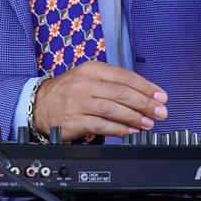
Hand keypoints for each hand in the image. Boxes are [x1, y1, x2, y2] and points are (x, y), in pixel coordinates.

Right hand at [33, 61, 168, 139]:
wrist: (39, 105)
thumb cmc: (68, 91)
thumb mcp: (88, 77)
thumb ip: (112, 83)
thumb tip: (143, 95)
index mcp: (92, 69)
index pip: (125, 76)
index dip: (146, 87)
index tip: (160, 96)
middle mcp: (85, 83)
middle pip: (122, 92)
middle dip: (145, 103)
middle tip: (160, 112)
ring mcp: (79, 102)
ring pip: (113, 109)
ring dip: (134, 117)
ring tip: (148, 124)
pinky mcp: (75, 120)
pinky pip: (101, 125)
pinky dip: (118, 130)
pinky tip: (130, 132)